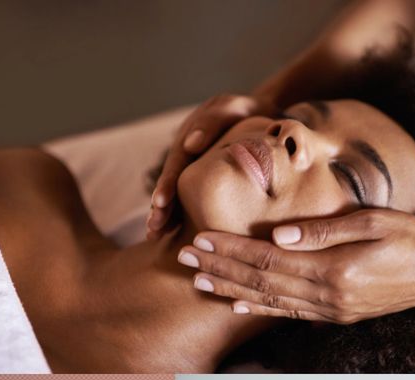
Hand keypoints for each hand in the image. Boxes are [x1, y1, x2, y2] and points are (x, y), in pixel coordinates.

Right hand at [147, 93, 274, 236]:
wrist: (261, 113)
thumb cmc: (247, 111)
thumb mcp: (232, 108)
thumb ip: (213, 122)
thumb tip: (190, 144)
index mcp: (190, 136)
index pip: (177, 163)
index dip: (167, 184)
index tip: (161, 203)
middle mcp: (186, 153)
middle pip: (171, 182)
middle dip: (160, 206)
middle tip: (153, 229)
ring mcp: (194, 166)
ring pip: (177, 192)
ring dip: (165, 214)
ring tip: (155, 236)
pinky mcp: (204, 177)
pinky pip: (191, 197)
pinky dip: (182, 214)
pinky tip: (175, 234)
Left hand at [177, 208, 414, 323]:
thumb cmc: (409, 238)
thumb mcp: (372, 221)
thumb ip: (324, 230)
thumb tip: (279, 234)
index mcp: (333, 270)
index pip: (268, 259)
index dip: (231, 249)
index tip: (199, 238)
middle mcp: (327, 296)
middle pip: (261, 281)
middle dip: (220, 268)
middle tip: (184, 258)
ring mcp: (331, 310)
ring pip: (270, 301)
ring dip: (232, 290)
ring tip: (200, 281)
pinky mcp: (337, 315)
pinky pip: (291, 314)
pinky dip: (262, 309)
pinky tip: (239, 306)